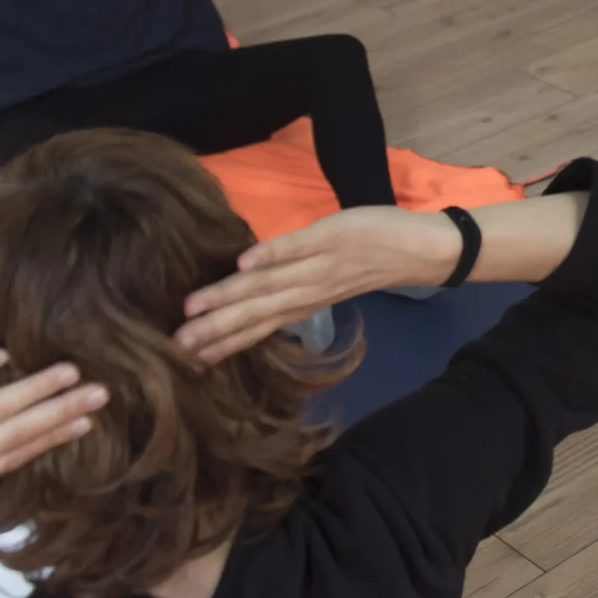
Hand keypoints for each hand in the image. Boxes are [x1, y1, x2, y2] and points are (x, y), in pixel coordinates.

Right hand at [178, 208, 459, 364]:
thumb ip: (290, 290)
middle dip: (213, 330)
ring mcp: (320, 266)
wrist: (422, 250)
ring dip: (230, 297)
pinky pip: (296, 247)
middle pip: (254, 315)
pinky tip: (243, 264)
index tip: (182, 359)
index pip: (256, 328)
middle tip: (175, 346)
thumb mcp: (326, 286)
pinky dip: (271, 256)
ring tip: (193, 308)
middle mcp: (307, 292)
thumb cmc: (369, 263)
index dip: (220, 343)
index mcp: (304, 303)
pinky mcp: (332, 238)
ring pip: (268, 287)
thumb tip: (248, 289)